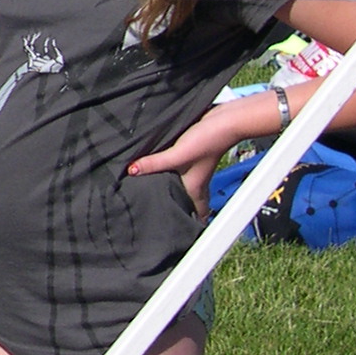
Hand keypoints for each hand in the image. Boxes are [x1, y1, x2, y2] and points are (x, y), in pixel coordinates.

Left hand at [127, 109, 245, 216]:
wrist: (225, 119)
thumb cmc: (208, 140)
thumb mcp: (178, 155)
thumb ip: (155, 163)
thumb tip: (131, 171)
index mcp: (194, 187)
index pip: (196, 213)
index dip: (190, 225)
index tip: (177, 235)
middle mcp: (194, 180)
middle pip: (184, 200)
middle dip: (173, 208)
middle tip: (152, 214)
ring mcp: (192, 167)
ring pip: (179, 183)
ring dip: (167, 187)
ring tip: (147, 192)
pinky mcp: (189, 153)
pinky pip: (176, 166)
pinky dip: (166, 169)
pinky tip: (155, 165)